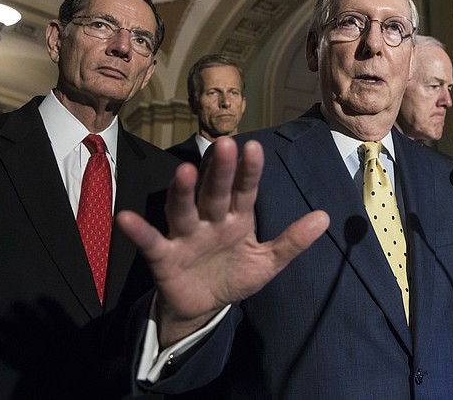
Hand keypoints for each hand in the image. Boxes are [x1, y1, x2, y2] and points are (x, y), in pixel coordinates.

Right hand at [117, 137, 329, 345]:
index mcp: (236, 218)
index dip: (249, 171)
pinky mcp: (164, 256)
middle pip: (214, 192)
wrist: (202, 308)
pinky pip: (150, 242)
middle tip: (224, 144)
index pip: (245, 190)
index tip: (254, 147)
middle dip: (219, 171)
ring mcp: (185, 235)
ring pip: (183, 209)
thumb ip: (293, 241)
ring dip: (181, 191)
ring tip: (182, 171)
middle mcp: (209, 220)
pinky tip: (126, 219)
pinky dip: (139, 231)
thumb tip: (325, 217)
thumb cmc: (233, 276)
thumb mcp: (267, 262)